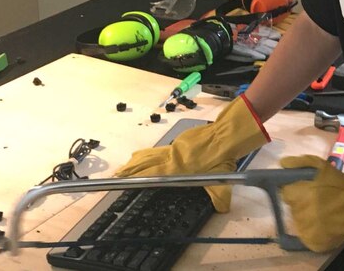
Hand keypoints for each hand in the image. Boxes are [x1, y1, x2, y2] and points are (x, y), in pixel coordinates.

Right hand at [115, 96, 268, 211]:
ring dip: (138, 160)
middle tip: (117, 173)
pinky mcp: (179, 141)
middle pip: (146, 162)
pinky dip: (151, 153)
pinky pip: (161, 149)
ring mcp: (175, 148)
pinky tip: (147, 156)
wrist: (226, 134)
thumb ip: (220, 197)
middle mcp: (173, 157)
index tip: (123, 177)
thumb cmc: (222, 157)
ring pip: (151, 153)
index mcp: (178, 168)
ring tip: (126, 165)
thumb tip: (222, 209)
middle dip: (131, 168)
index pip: (152, 172)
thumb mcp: (221, 178)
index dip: (136, 175)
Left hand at [280, 155, 343, 251]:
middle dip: (301, 202)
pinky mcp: (315, 244)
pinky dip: (312, 231)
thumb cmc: (340, 183)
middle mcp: (301, 215)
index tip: (305, 189)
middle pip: (292, 208)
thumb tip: (282, 164)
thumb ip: (299, 163)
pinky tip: (323, 223)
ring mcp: (308, 232)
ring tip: (323, 211)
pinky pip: (306, 237)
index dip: (295, 190)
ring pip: (298, 223)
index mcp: (300, 195)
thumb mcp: (320, 166)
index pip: (285, 193)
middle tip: (317, 199)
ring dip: (306, 217)